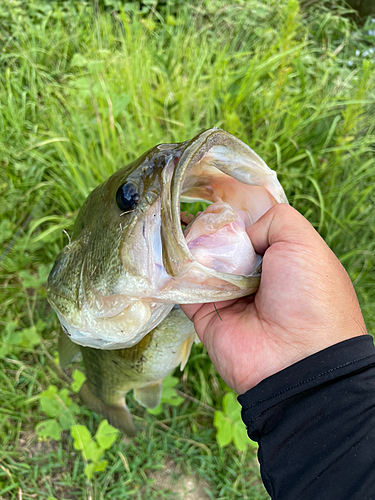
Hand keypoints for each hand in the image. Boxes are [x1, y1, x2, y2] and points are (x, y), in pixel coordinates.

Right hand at [181, 204, 366, 393]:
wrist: (297, 358)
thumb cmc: (308, 295)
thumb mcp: (303, 242)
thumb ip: (273, 220)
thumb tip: (239, 231)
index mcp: (279, 259)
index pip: (249, 230)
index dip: (233, 216)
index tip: (213, 200)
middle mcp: (253, 276)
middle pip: (222, 245)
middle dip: (207, 230)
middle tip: (188, 213)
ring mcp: (228, 296)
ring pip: (200, 264)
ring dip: (188, 248)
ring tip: (172, 227)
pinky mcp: (206, 315)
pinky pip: (184, 289)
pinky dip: (174, 273)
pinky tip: (165, 253)